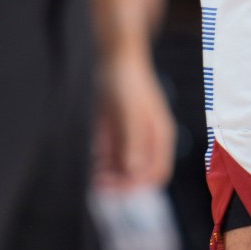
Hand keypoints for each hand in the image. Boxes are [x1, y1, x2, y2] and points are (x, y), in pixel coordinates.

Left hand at [94, 50, 175, 190]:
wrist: (114, 60)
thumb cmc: (127, 82)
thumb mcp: (130, 112)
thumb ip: (132, 141)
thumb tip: (133, 171)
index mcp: (159, 137)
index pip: (157, 173)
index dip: (140, 185)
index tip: (118, 190)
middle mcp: (147, 141)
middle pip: (138, 175)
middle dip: (121, 184)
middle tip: (100, 186)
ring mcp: (131, 139)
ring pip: (122, 170)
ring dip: (109, 177)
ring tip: (92, 178)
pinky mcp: (116, 135)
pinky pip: (110, 159)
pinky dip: (100, 166)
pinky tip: (91, 164)